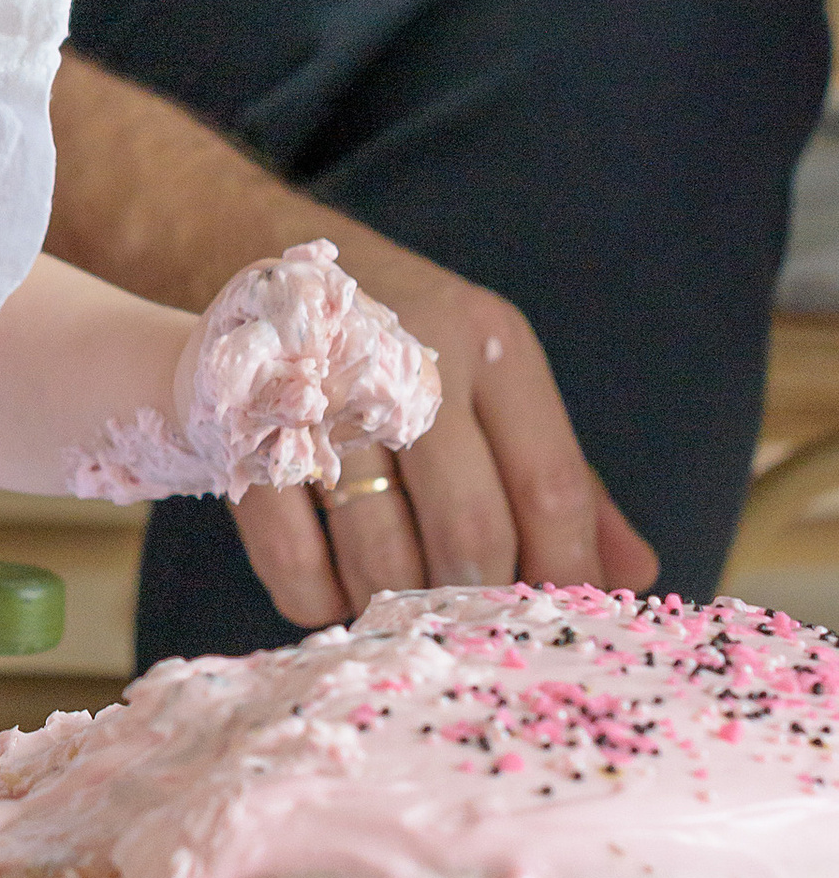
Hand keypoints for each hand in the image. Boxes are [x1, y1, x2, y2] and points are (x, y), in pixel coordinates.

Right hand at [229, 242, 658, 629]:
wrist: (262, 258)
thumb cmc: (401, 340)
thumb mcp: (491, 379)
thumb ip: (563, 475)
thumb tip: (633, 574)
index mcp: (487, 340)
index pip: (552, 485)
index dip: (566, 570)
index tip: (560, 616)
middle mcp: (407, 357)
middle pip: (470, 532)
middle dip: (475, 598)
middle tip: (466, 618)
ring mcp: (318, 394)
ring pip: (381, 558)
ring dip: (394, 605)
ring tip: (396, 601)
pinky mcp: (243, 433)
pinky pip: (292, 561)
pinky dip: (318, 599)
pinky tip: (332, 589)